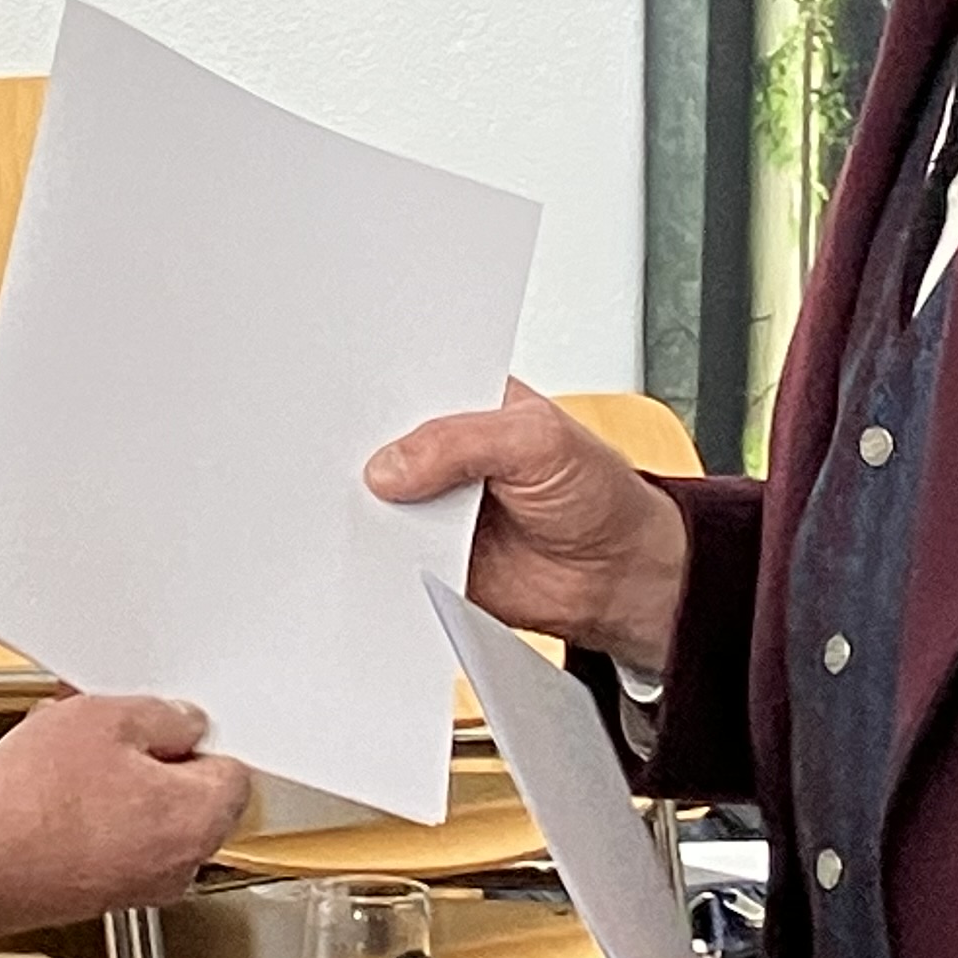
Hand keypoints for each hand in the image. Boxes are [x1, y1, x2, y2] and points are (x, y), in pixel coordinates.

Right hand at [0, 692, 252, 946]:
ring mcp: (139, 886)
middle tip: (115, 731)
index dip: (200, 737)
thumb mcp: (106, 719)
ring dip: (120, 786)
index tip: (172, 721)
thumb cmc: (36, 804)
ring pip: (148, 819)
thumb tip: (180, 724)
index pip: (234, 770)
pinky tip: (55, 789)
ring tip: (74, 755)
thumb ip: (162, 717)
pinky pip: (114, 842)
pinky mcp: (99, 895)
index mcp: (199, 819)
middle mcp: (178, 864)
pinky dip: (94, 816)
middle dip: (155, 760)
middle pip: (190, 797)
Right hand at [365, 379, 689, 662]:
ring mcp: (433, 502)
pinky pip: (390, 552)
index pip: (409, 381)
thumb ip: (464, 442)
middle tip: (342, 453)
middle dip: (360, 446)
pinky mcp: (429, 552)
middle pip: (382, 440)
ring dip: (364, 505)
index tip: (346, 395)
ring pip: (378, 498)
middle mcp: (444, 449)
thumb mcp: (539, 440)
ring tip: (355, 501)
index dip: (378, 385)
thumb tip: (392, 464)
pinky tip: (375, 546)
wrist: (616, 575)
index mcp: (468, 401)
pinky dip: (380, 554)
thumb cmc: (596, 492)